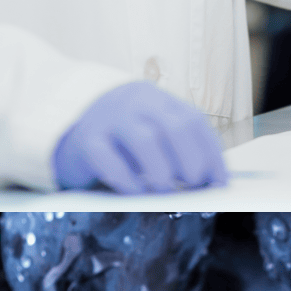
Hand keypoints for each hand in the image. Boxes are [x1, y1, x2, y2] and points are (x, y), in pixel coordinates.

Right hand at [51, 82, 227, 193]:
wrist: (71, 127)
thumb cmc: (123, 138)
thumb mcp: (153, 132)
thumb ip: (179, 148)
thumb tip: (213, 181)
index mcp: (159, 100)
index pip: (194, 120)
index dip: (210, 152)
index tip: (219, 182)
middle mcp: (137, 103)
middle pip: (174, 125)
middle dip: (190, 158)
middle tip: (193, 183)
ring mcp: (110, 119)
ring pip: (144, 139)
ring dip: (161, 169)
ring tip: (166, 189)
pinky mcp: (86, 140)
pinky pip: (108, 158)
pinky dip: (126, 178)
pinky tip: (134, 191)